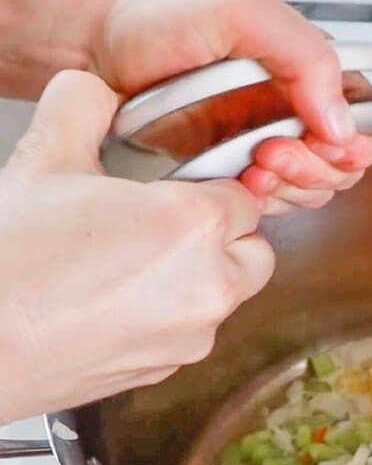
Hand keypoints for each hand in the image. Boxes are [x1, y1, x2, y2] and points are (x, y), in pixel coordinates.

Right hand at [0, 71, 274, 422]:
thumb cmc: (5, 264)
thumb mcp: (43, 160)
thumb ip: (84, 107)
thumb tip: (98, 93)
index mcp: (195, 225)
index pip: (244, 198)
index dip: (210, 190)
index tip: (177, 191)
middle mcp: (209, 285)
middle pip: (253, 250)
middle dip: (221, 235)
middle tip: (163, 225)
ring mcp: (190, 336)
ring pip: (226, 296)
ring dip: (199, 277)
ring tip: (132, 263)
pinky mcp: (165, 371)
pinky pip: (189, 332)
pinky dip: (168, 316)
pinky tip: (115, 301)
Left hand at [90, 0, 371, 214]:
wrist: (95, 41)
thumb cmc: (159, 12)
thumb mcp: (244, 12)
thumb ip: (306, 56)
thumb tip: (342, 123)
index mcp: (313, 72)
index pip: (368, 121)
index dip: (354, 144)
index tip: (320, 142)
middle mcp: (297, 110)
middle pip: (343, 166)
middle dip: (313, 169)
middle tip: (272, 150)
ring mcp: (267, 144)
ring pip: (310, 191)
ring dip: (287, 188)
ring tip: (251, 163)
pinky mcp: (234, 172)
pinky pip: (270, 204)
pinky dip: (259, 203)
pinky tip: (236, 181)